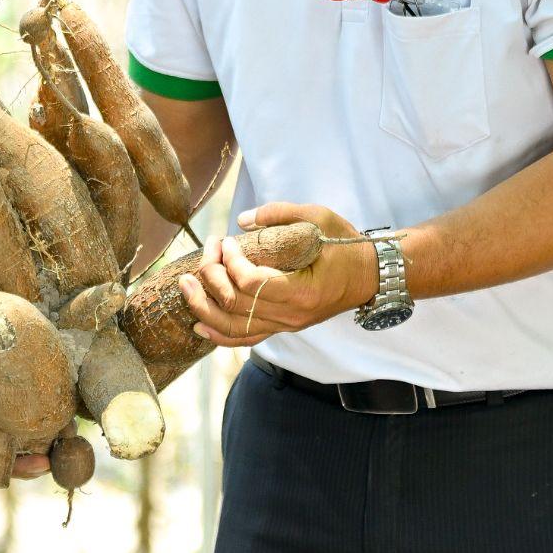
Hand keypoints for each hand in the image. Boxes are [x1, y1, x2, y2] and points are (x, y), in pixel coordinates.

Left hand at [177, 202, 377, 347]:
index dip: (230, 262)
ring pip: (234, 328)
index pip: (251, 283)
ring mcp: (286, 326)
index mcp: (302, 291)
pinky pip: (246, 339)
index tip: (226, 241)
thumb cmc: (345, 244)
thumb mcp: (319, 218)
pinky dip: (219, 335)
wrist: (369, 276)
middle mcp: (292, 316)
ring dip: (203, 307)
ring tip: (184, 286)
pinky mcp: (283, 328)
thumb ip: (280, 214)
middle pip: (237, 305)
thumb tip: (242, 220)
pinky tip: (198, 324)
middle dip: (210, 276)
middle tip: (206, 250)